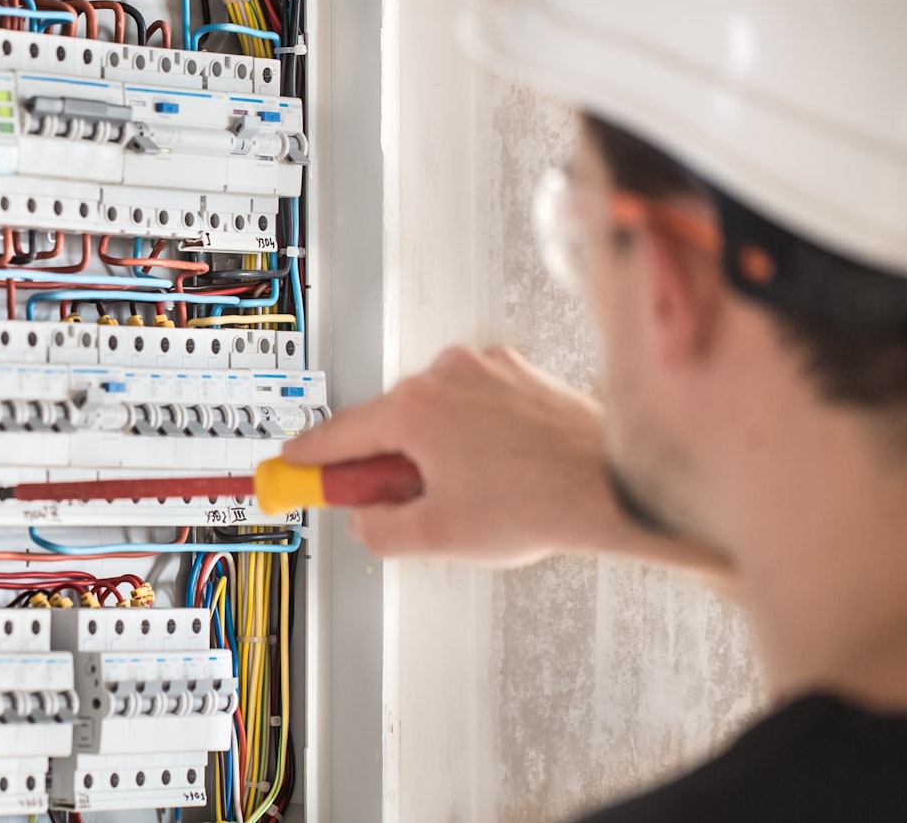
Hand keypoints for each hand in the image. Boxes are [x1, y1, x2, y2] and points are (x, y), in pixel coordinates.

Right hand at [283, 346, 730, 572]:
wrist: (620, 483)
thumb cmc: (542, 502)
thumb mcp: (437, 537)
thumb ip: (377, 530)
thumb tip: (361, 519)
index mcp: (414, 408)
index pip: (334, 434)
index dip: (306, 460)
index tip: (287, 468)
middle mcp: (445, 375)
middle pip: (385, 423)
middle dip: (388, 466)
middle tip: (406, 506)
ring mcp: (485, 369)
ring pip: (432, 415)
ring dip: (436, 451)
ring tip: (474, 494)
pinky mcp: (518, 373)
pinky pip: (473, 406)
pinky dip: (473, 437)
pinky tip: (500, 472)